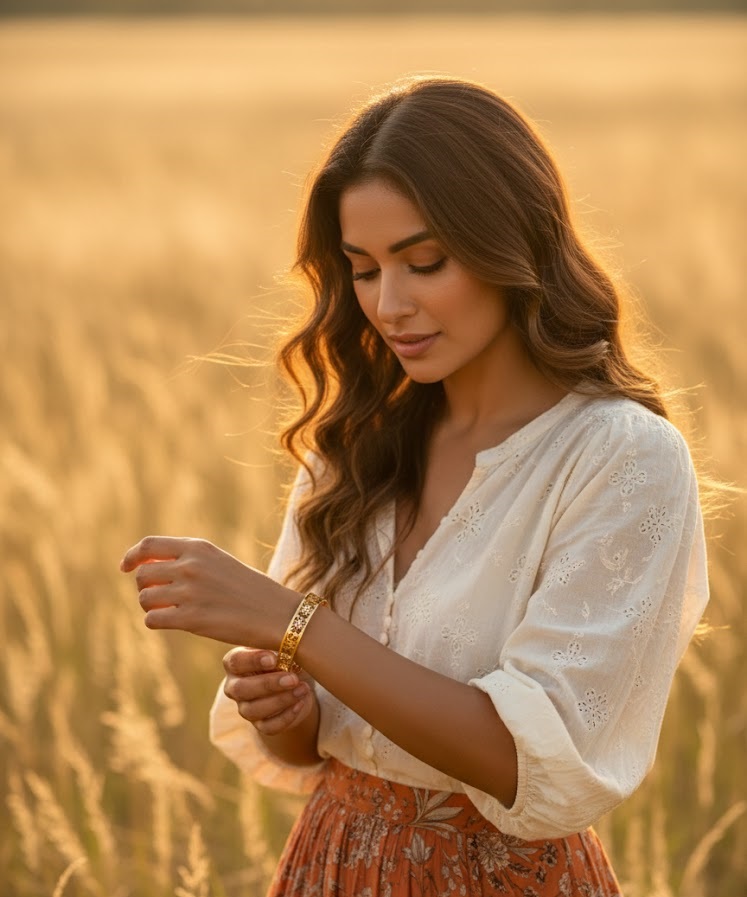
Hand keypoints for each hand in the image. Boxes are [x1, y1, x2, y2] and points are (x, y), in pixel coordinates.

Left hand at [119, 535, 297, 647]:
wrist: (275, 612)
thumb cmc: (247, 588)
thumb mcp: (218, 562)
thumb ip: (187, 560)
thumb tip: (147, 565)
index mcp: (198, 548)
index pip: (148, 545)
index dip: (132, 556)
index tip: (125, 567)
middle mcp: (191, 566)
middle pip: (142, 574)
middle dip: (144, 587)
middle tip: (157, 597)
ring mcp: (190, 592)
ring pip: (144, 598)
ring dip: (150, 607)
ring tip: (167, 611)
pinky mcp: (191, 619)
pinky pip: (153, 620)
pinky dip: (156, 622)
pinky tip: (172, 623)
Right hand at [222, 647, 316, 735]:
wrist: (298, 682)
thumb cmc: (287, 658)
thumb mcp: (285, 649)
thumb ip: (280, 648)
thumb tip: (287, 652)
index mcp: (236, 663)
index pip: (235, 661)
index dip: (252, 660)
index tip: (273, 659)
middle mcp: (235, 686)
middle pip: (240, 689)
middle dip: (268, 684)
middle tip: (292, 678)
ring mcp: (245, 707)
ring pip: (253, 710)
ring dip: (280, 700)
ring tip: (302, 689)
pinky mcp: (259, 725)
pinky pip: (268, 727)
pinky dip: (286, 716)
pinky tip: (300, 703)